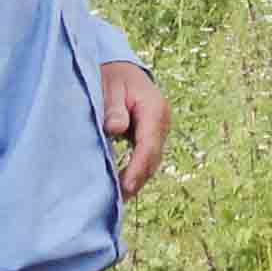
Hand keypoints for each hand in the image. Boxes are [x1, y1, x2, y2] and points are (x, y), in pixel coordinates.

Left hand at [99, 61, 168, 200]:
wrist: (121, 69)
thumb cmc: (112, 76)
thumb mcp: (110, 86)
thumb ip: (112, 107)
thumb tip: (116, 128)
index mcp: (154, 108)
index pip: (149, 144)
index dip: (138, 167)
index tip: (125, 186)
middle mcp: (161, 122)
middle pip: (153, 157)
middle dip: (137, 179)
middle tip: (117, 200)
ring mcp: (158, 130)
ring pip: (151, 161)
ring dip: (137, 179)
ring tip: (117, 199)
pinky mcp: (151, 137)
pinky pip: (146, 157)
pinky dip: (136, 172)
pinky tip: (121, 185)